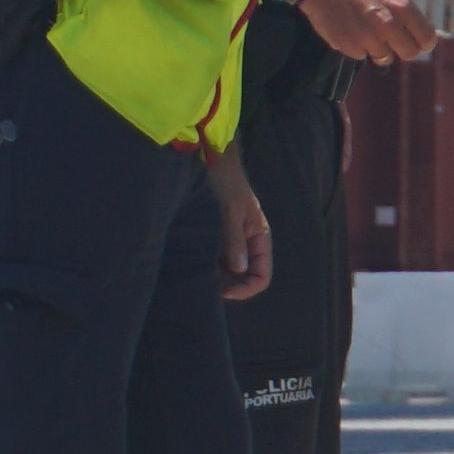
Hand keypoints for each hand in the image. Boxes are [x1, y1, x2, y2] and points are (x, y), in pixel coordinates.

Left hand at [207, 151, 272, 300]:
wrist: (213, 161)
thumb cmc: (227, 183)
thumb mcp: (231, 211)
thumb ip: (235, 241)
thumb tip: (238, 271)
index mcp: (259, 238)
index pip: (261, 275)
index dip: (245, 288)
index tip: (224, 292)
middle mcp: (248, 244)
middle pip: (245, 278)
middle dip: (229, 287)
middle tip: (206, 290)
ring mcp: (232, 242)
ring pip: (229, 273)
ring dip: (217, 280)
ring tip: (197, 281)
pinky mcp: (217, 238)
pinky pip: (216, 262)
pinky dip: (207, 269)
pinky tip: (193, 268)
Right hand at [296, 0, 434, 61]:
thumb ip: (403, 6)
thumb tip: (413, 24)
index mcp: (402, 7)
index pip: (427, 38)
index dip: (424, 42)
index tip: (419, 42)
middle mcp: (388, 26)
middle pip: (410, 54)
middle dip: (404, 49)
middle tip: (396, 42)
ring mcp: (369, 39)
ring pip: (385, 57)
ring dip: (379, 48)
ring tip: (367, 31)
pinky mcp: (350, 47)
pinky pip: (362, 55)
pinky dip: (359, 47)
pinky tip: (351, 30)